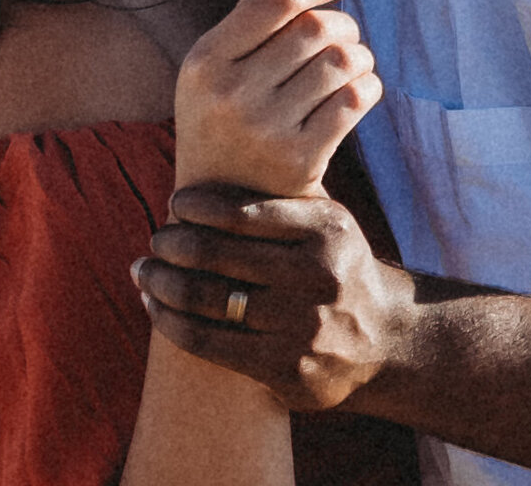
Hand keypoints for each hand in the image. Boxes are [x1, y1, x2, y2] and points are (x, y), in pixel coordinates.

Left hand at [134, 185, 412, 411]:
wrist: (387, 340)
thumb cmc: (336, 265)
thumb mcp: (325, 222)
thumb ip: (278, 200)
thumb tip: (204, 160)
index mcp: (325, 229)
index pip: (245, 211)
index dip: (198, 206)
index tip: (174, 203)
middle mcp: (316, 277)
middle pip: (219, 256)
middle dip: (172, 245)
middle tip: (153, 237)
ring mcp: (302, 329)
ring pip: (208, 302)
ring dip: (162, 285)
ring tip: (143, 272)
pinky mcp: (287, 371)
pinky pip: (211, 345)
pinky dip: (173, 324)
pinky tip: (156, 310)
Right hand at [172, 0, 380, 197]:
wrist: (221, 211)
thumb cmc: (223, 116)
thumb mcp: (220, 62)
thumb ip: (254, 5)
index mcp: (206, 60)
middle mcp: (232, 94)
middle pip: (313, 28)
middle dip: (342, 22)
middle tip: (344, 33)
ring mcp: (266, 132)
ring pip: (340, 62)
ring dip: (359, 55)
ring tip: (353, 62)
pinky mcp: (300, 162)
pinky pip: (353, 102)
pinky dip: (368, 87)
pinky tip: (359, 90)